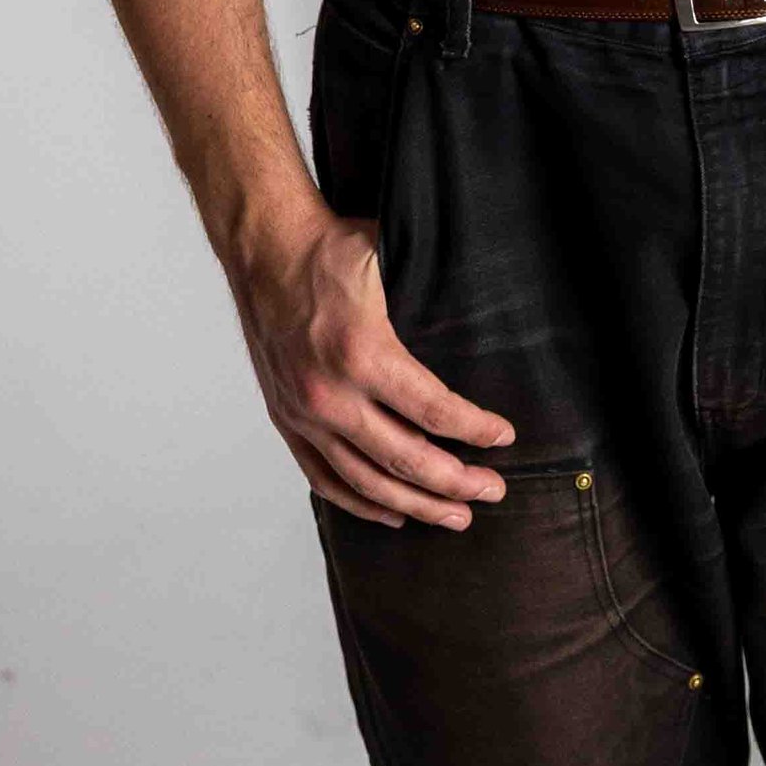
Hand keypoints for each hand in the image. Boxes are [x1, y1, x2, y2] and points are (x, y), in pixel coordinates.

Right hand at [231, 204, 516, 528]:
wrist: (262, 249)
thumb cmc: (326, 250)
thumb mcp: (389, 259)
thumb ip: (431, 291)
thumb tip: (483, 303)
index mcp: (363, 354)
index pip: (434, 411)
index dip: (475, 431)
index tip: (504, 439)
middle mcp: (330, 395)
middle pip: (406, 460)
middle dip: (457, 482)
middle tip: (494, 491)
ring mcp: (304, 414)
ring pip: (367, 481)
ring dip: (415, 505)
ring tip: (456, 516)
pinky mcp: (286, 421)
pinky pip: (324, 478)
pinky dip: (359, 503)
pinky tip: (391, 514)